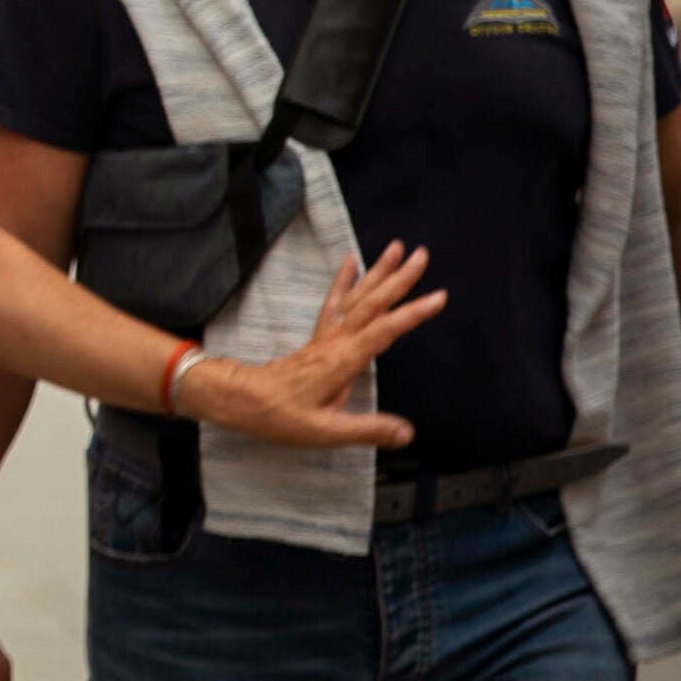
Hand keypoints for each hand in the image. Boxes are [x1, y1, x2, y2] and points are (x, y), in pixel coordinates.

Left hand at [179, 241, 445, 448]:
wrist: (240, 400)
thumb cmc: (280, 416)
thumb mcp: (325, 431)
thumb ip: (367, 430)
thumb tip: (407, 433)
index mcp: (342, 361)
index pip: (383, 332)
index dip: (411, 314)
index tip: (439, 296)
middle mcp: (335, 342)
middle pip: (371, 304)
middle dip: (398, 279)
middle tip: (422, 254)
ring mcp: (325, 336)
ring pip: (355, 297)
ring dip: (376, 272)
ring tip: (395, 247)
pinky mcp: (317, 338)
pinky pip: (333, 302)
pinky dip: (343, 281)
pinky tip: (350, 262)